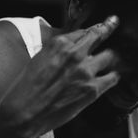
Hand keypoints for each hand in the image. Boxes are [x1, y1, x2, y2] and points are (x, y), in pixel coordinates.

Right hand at [0, 16, 120, 137]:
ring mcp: (86, 71)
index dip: (95, 28)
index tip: (103, 23)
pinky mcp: (93, 89)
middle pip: (99, 35)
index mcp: (59, 44)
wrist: (24, 114)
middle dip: (108, 30)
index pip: (84, 30)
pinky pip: (113, 78)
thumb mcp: (38, 60)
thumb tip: (72, 49)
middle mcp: (74, 54)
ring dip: (110, 58)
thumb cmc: (26, 90)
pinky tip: (111, 78)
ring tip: (111, 61)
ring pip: (110, 56)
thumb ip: (57, 51)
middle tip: (113, 24)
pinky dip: (113, 77)